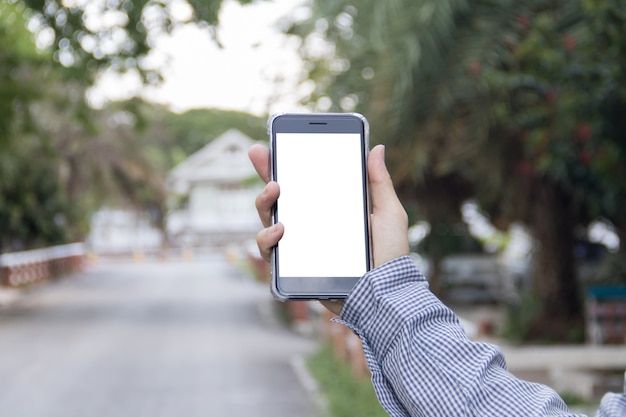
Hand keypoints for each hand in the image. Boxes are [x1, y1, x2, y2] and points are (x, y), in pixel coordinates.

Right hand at [248, 143, 408, 314]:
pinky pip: (270, 252)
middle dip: (264, 173)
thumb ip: (378, 182)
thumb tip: (375, 148)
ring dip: (263, 202)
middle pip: (278, 197)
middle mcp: (310, 225)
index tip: (271, 144)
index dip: (284, 163)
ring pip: (267, 220)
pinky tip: (280, 230)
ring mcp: (299, 246)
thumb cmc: (390, 255)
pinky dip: (267, 238)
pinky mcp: (293, 267)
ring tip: (274, 192)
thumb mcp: (388, 213)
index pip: (303, 182)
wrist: (384, 294)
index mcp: (329, 209)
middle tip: (261, 156)